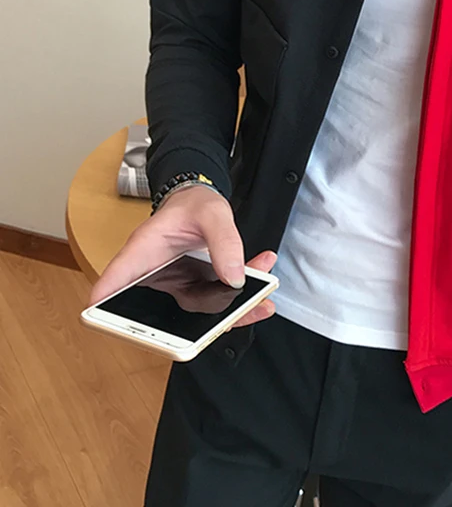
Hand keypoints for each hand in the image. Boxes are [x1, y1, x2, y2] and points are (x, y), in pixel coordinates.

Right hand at [88, 186, 277, 326]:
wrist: (202, 204)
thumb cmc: (194, 205)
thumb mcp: (212, 213)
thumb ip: (224, 241)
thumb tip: (234, 278)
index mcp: (143, 253)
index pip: (114, 283)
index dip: (103, 311)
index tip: (111, 327)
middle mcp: (155, 278)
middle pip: (157, 318)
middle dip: (194, 330)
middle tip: (229, 318)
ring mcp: (176, 289)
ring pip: (196, 318)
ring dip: (232, 313)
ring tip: (261, 299)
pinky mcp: (196, 293)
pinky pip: (218, 306)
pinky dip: (244, 302)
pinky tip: (264, 284)